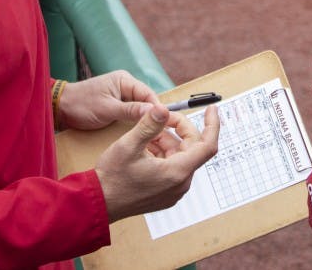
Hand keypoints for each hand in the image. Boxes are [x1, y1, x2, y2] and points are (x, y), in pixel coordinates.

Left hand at [57, 70, 158, 130]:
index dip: (157, 109)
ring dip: (142, 119)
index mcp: (124, 80)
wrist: (60, 108)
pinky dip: (133, 121)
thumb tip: (154, 111)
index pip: (148, 93)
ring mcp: (119, 95)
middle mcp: (124, 85)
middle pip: (145, 101)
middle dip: (151, 115)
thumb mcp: (108, 109)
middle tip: (160, 132)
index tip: (166, 124)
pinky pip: (130, 112)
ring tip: (151, 133)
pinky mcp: (115, 104)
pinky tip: (137, 132)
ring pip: (138, 108)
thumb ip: (131, 110)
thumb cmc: (81, 105)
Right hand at [96, 104, 219, 221]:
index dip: (212, 125)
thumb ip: (149, 125)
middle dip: (179, 129)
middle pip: (192, 148)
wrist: (99, 203)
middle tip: (162, 117)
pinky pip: (172, 167)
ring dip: (167, 141)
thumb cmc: (113, 177)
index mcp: (177, 172)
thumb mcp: (129, 145)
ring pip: (180, 156)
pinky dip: (163, 153)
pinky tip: (145, 147)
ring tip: (146, 134)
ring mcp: (173, 190)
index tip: (211, 109)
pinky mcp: (165, 193)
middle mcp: (180, 183)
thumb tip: (163, 109)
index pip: (208, 145)